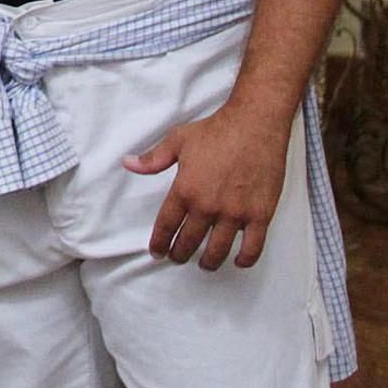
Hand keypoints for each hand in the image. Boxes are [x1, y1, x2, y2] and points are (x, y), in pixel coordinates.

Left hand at [123, 101, 290, 269]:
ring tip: (204, 264)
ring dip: (208, 262)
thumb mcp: (178, 140)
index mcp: (185, 190)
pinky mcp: (260, 214)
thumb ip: (153, 159)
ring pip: (218, 250)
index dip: (159, 242)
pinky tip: (238, 261)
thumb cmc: (217, 130)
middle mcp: (208, 206)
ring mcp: (235, 213)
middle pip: (189, 242)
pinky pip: (252, 247)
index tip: (157, 252)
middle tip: (177, 257)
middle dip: (180, 254)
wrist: (255, 124)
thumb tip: (128, 163)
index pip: (166, 226)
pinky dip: (245, 259)